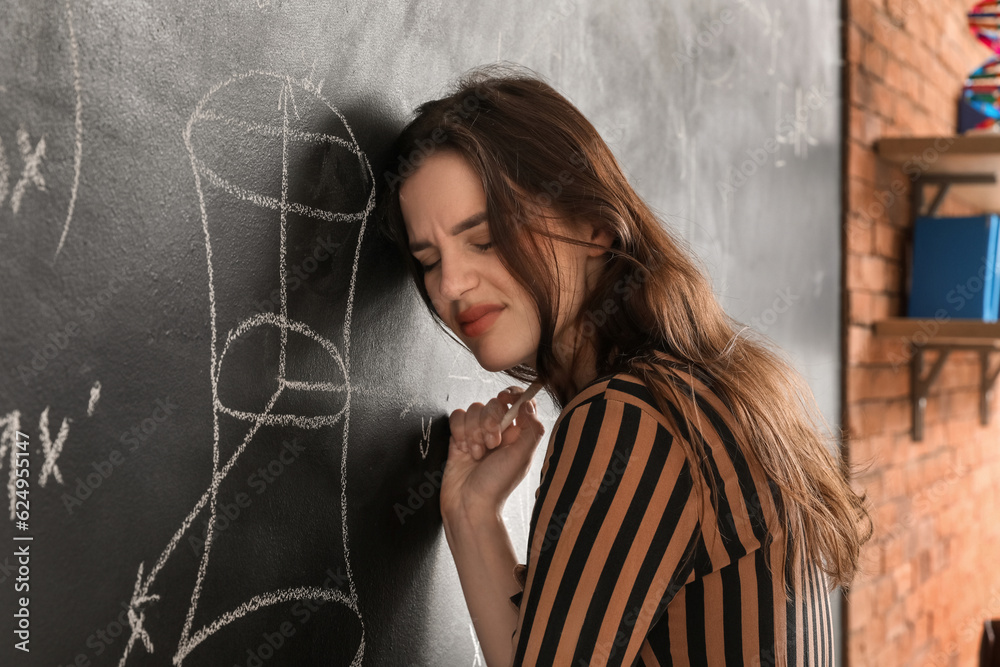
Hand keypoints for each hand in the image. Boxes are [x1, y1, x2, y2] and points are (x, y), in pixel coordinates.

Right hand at [440, 386, 545, 519]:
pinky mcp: (458, 438)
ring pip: (473, 409)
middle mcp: (500, 431)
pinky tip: (463, 449)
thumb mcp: (522, 457)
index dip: (513, 395)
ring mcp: (478, 433)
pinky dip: (459, 431)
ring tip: (477, 453)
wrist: (469, 505)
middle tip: (492, 444)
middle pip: (494, 403)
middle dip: (490, 421)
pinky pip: (456, 417)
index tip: (506, 398)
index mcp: (518, 434)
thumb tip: (528, 403)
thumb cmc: (497, 485)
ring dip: (473, 431)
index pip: (520, 401)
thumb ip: (531, 428)